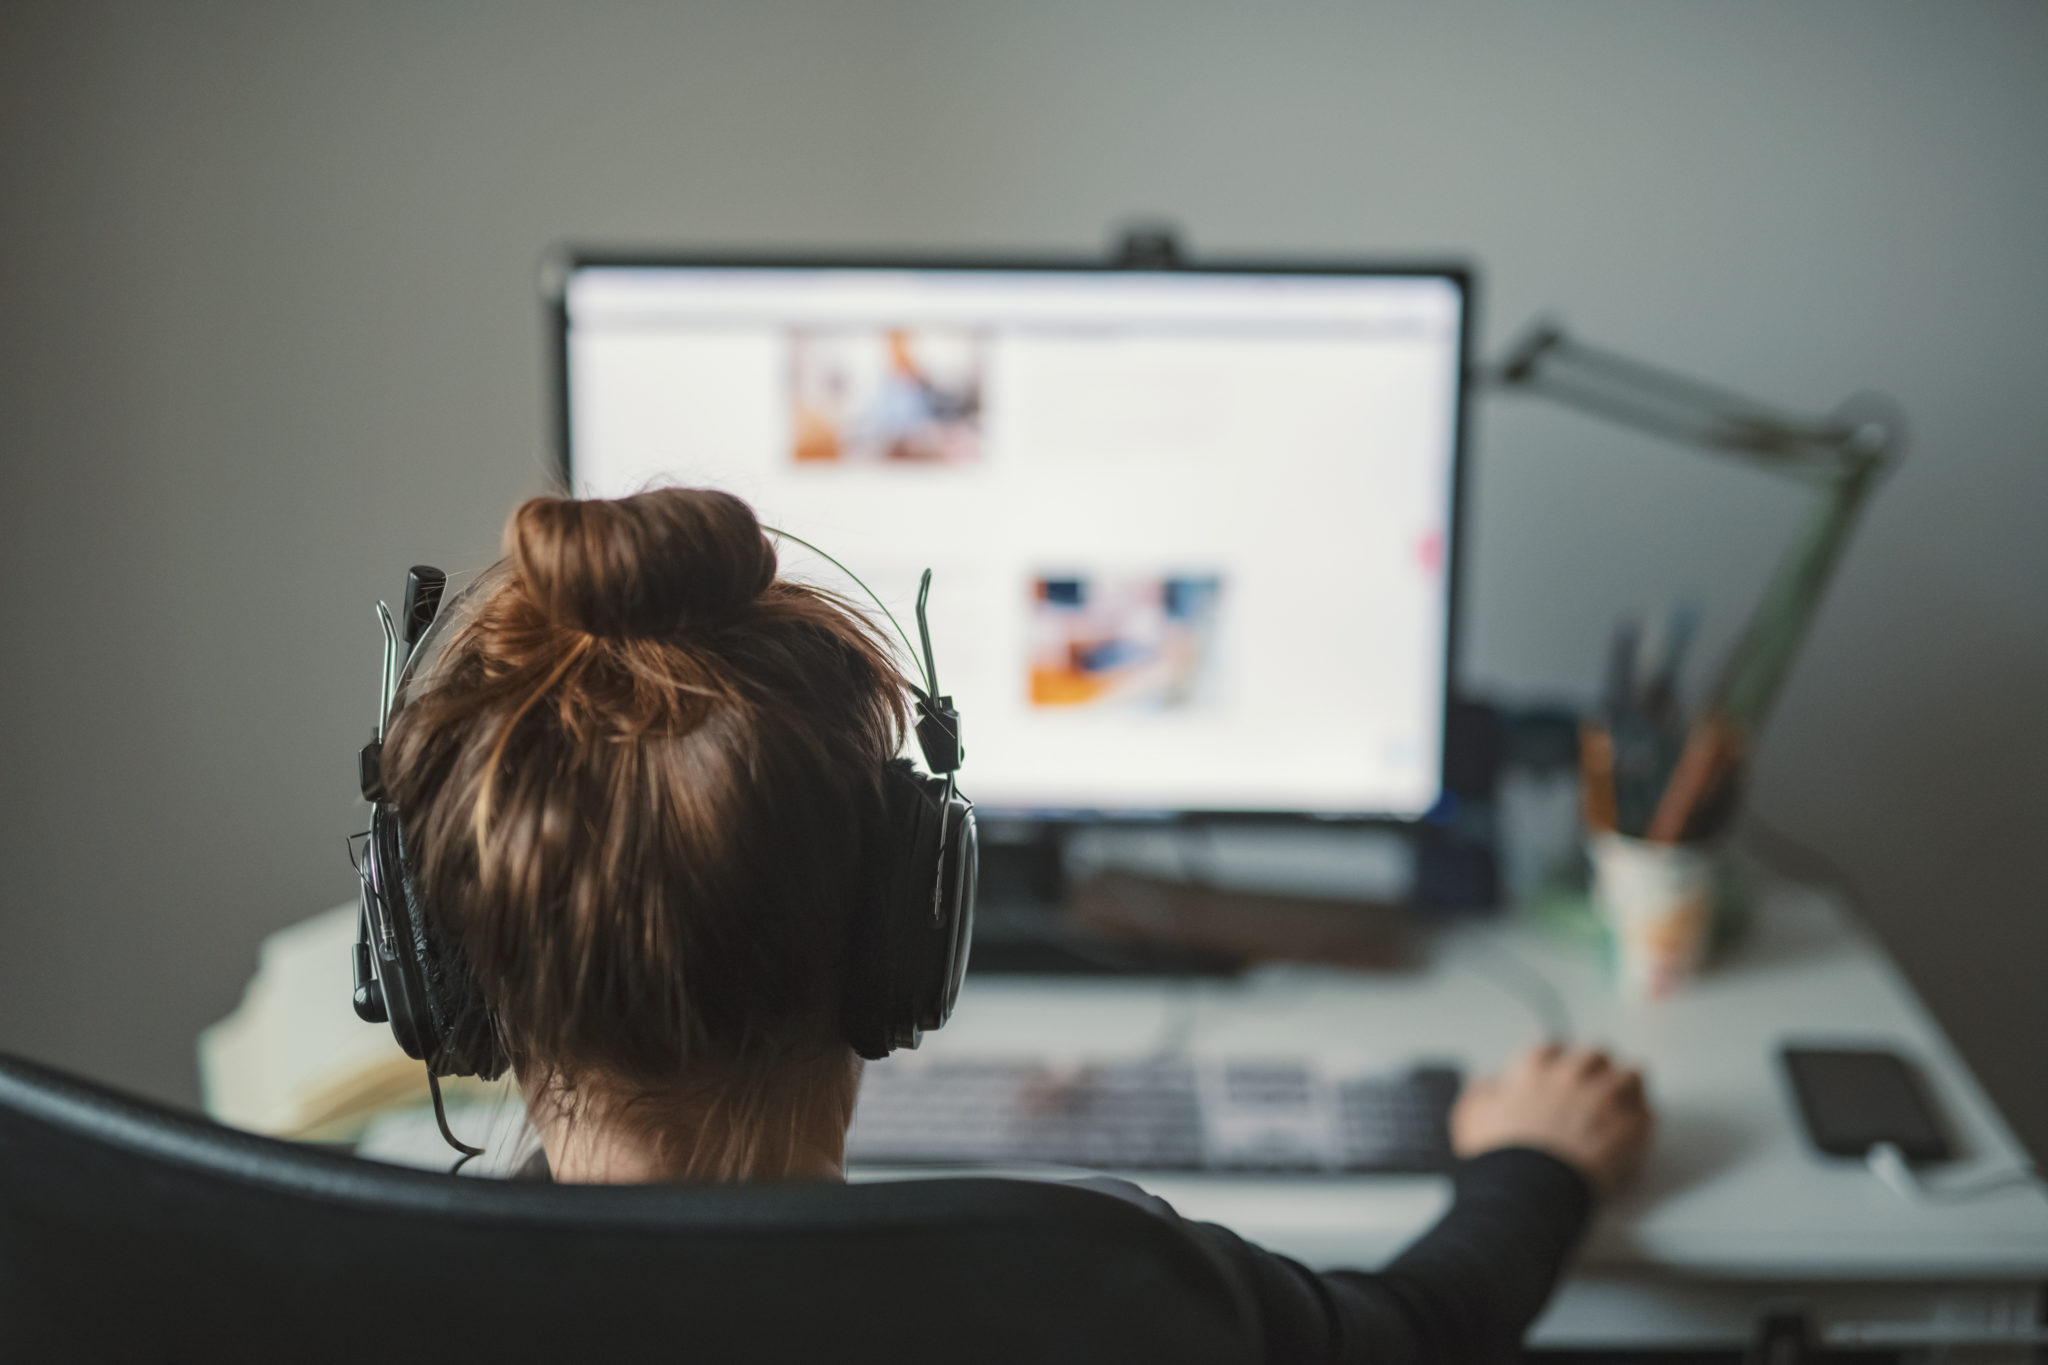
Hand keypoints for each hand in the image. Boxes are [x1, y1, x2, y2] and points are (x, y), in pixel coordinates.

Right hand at [1450, 1044, 1653, 1191]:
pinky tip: (1633, 1135)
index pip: (1551, 1049)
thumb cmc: (1501, 1157)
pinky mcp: (1629, 1127)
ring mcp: (1605, 1098)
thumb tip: (1483, 1083)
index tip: (1557, 1074)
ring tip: (1623, 1106)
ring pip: (1631, 1075)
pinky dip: (1641, 1124)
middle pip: (1596, 1055)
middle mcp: (1572, 1075)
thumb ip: (1479, 1094)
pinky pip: (1646, 1114)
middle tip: (1593, 1089)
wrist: (1531, 1188)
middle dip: (1596, 1070)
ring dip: (1627, 1089)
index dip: (1556, 1061)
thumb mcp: (1472, 1119)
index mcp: (1534, 1071)